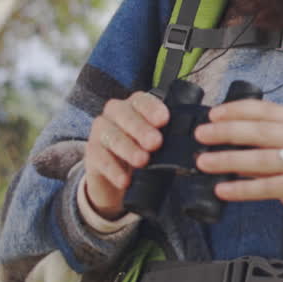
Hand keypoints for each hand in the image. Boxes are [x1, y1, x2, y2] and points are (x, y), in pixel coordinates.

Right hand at [84, 91, 168, 219]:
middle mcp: (115, 113)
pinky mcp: (91, 153)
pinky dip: (114, 171)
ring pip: (112, 137)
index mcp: (135, 105)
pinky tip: (125, 180)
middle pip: (126, 116)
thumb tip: (191, 138)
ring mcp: (100, 132)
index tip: (164, 120)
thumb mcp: (158, 141)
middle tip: (156, 143)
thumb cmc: (145, 150)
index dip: (152, 109)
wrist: (118, 175)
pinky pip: (100, 159)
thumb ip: (170, 135)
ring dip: (129, 149)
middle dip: (141, 129)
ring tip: (143, 161)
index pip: (142, 100)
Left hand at [194, 99, 282, 247]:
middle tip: (201, 135)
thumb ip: (267, 148)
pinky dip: (243, 188)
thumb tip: (225, 143)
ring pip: (263, 157)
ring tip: (204, 162)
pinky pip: (269, 186)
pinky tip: (223, 189)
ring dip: (229, 159)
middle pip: (263, 130)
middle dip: (228, 131)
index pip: (268, 110)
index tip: (213, 114)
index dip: (238, 110)